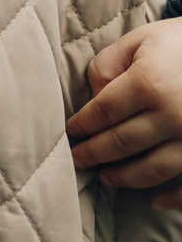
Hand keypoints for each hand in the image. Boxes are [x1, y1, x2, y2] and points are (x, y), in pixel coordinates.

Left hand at [69, 21, 181, 206]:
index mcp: (149, 83)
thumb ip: (109, 64)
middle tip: (77, 160)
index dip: (82, 126)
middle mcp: (173, 114)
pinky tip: (155, 201)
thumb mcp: (141, 40)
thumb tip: (94, 97)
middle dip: (95, 154)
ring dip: (125, 178)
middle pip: (122, 143)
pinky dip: (173, 197)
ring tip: (107, 177)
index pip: (103, 112)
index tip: (70, 134)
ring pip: (153, 169)